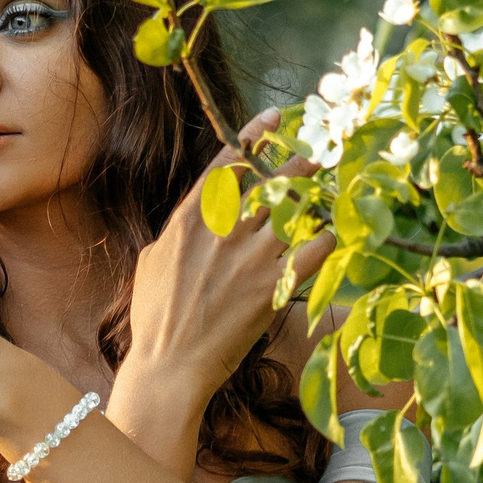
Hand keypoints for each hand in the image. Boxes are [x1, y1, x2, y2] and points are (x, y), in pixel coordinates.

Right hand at [122, 110, 334, 408]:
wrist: (170, 365)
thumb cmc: (155, 320)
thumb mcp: (152, 263)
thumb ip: (175, 234)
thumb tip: (187, 224)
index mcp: (189, 221)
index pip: (225, 164)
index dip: (253, 136)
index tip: (273, 118)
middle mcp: (222, 231)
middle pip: (269, 181)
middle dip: (296, 165)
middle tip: (315, 157)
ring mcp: (249, 257)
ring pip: (295, 211)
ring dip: (313, 200)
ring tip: (326, 194)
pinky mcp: (273, 286)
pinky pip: (313, 250)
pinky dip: (325, 239)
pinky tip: (331, 236)